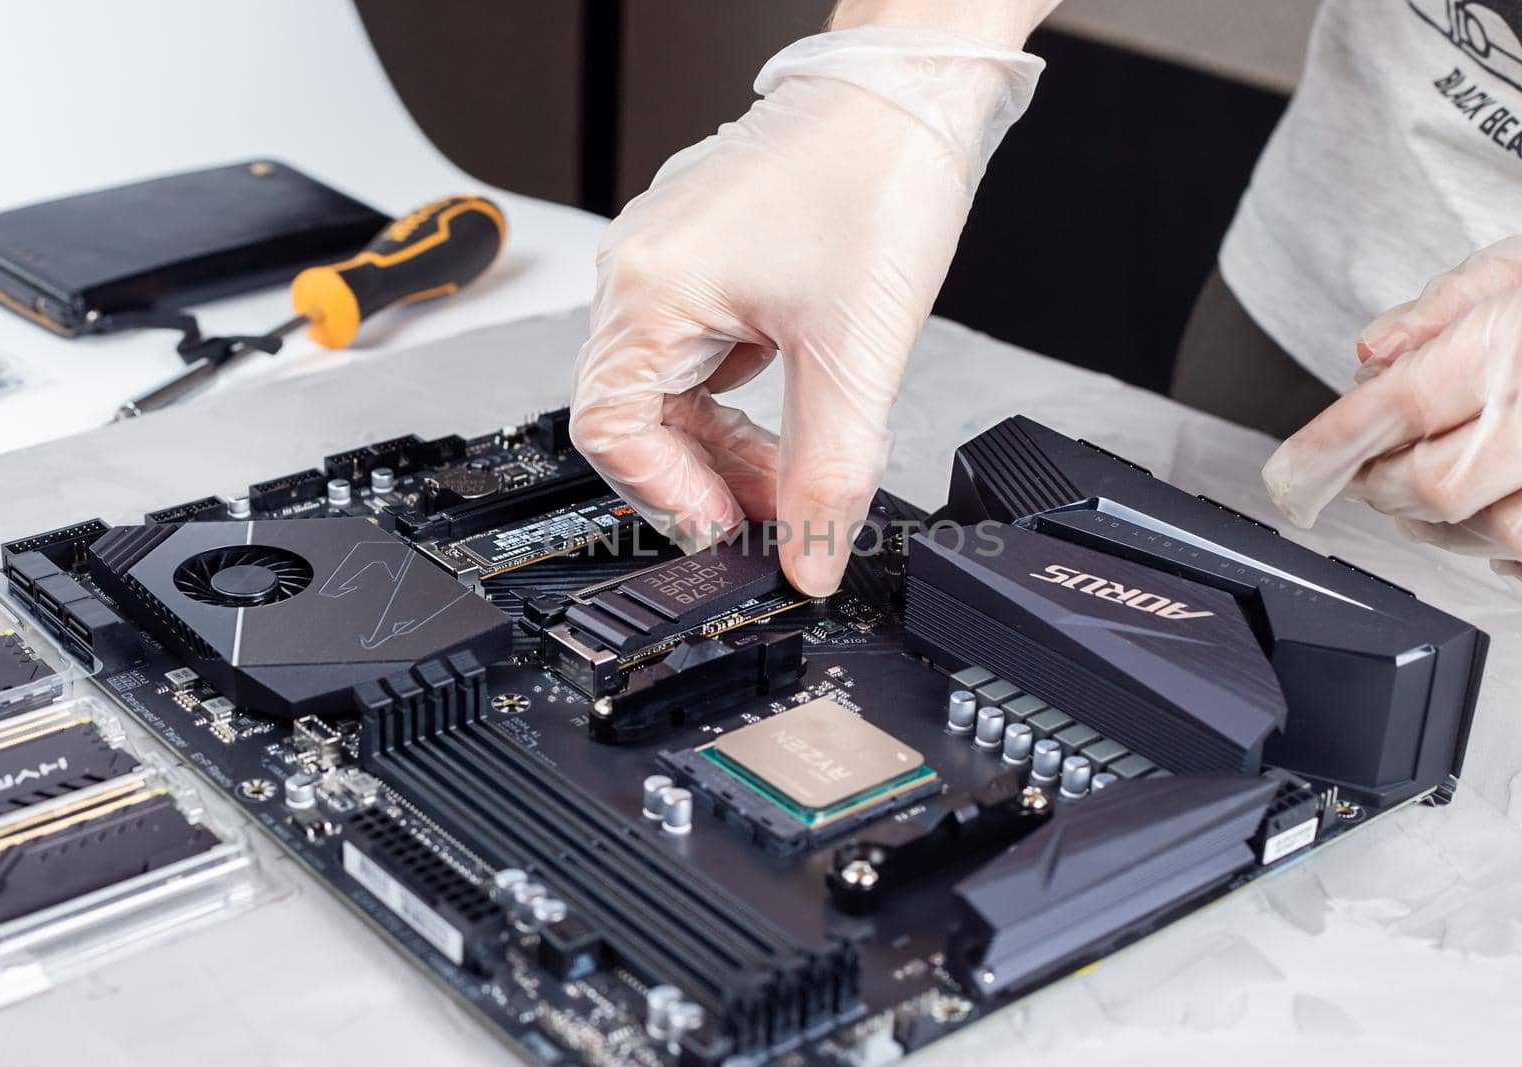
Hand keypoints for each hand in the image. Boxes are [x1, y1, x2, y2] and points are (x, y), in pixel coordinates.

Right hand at [570, 27, 1042, 593]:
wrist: (912, 90)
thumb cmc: (875, 176)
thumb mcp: (856, 352)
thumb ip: (831, 471)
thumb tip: (810, 559)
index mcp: (650, 287)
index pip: (610, 431)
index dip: (666, 496)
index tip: (727, 531)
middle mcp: (640, 270)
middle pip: (636, 416)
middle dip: (704, 478)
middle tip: (774, 514)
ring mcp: (670, 260)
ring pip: (671, 390)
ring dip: (726, 445)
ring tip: (790, 474)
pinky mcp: (706, 257)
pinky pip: (699, 354)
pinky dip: (740, 401)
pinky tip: (790, 414)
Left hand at [1263, 215, 1521, 593]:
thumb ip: (1452, 303)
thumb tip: (1372, 353)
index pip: (1412, 399)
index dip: (1335, 443)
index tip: (1289, 470)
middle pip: (1445, 480)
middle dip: (1380, 487)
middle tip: (1358, 474)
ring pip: (1504, 533)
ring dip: (1440, 525)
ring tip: (1416, 497)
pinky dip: (1517, 556)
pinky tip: (1494, 526)